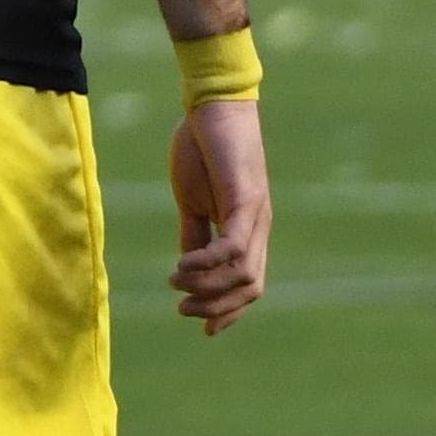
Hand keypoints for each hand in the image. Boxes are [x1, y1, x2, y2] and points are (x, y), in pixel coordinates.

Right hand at [168, 99, 270, 334]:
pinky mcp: (246, 201)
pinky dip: (208, 263)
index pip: (249, 284)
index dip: (229, 311)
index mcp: (248, 229)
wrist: (211, 107)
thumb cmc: (201, 148)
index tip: (202, 327)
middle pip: (251, 288)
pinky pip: (233, 247)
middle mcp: (259, 228)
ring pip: (245, 274)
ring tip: (177, 281)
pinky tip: (182, 265)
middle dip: (217, 308)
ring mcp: (256, 216)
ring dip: (208, 288)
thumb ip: (195, 234)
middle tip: (182, 308)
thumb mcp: (192, 201)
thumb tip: (189, 270)